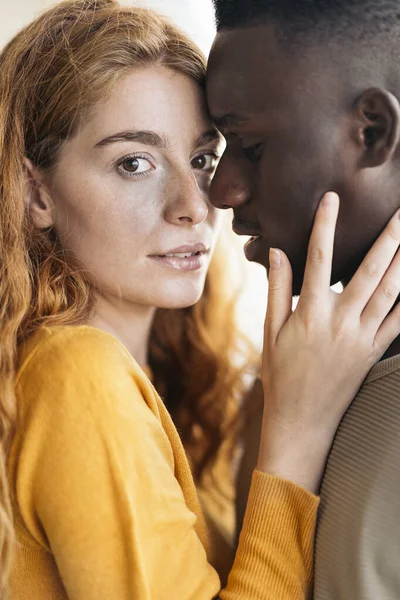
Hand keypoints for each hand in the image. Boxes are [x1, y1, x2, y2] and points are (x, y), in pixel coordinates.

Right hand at [258, 192, 399, 492]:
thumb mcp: (271, 331)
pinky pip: (399, 322)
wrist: (302, 421)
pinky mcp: (374, 352)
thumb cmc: (281, 375)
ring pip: (391, 292)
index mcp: (310, 314)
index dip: (324, 226)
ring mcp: (363, 338)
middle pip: (370, 271)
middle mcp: (341, 322)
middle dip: (390, 237)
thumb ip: (277, 290)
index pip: (318, 260)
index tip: (331, 198)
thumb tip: (277, 252)